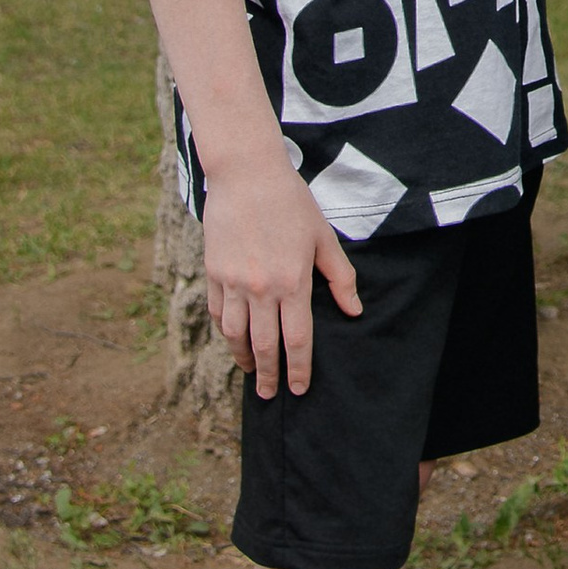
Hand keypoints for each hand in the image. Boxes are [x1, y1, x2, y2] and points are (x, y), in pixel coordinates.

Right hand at [200, 155, 360, 397]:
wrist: (246, 174)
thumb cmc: (291, 202)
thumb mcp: (323, 237)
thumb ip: (340, 277)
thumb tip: (355, 311)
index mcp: (292, 282)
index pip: (296, 340)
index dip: (298, 369)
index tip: (299, 389)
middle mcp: (260, 289)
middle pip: (264, 345)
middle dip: (269, 375)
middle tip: (271, 395)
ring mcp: (232, 282)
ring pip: (235, 335)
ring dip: (244, 358)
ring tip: (252, 372)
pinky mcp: (213, 272)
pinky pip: (217, 313)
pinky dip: (224, 332)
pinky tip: (232, 340)